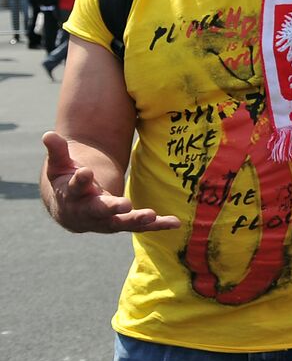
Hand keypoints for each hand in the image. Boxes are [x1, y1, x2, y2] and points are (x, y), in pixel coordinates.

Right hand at [41, 132, 178, 232]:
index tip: (85, 172)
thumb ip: (57, 152)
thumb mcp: (59, 165)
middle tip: (124, 204)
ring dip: (136, 220)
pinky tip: (174, 223)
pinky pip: (139, 225)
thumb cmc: (65, 181)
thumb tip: (48, 134)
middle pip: (98, 211)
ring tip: (151, 215)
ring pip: (120, 222)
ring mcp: (105, 220)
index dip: (79, 180)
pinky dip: (157, 225)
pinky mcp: (121, 222)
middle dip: (110, 208)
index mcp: (71, 195)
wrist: (69, 210)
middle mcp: (88, 211)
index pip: (74, 188)